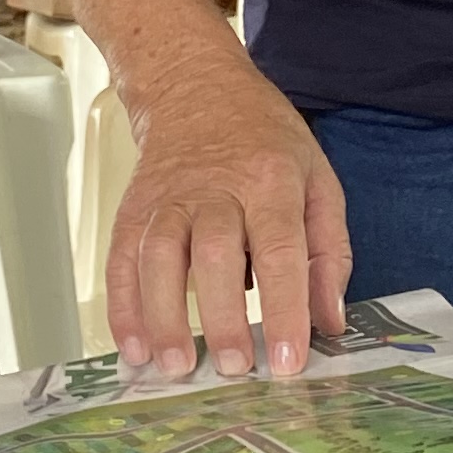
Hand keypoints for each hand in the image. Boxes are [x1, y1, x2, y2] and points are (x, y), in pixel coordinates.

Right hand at [109, 56, 347, 381]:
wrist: (196, 85)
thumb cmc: (263, 138)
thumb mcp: (317, 177)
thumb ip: (328, 251)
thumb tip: (330, 321)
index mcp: (272, 180)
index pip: (281, 250)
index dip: (286, 308)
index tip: (289, 359)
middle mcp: (217, 188)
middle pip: (215, 255)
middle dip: (222, 317)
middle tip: (235, 368)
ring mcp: (169, 197)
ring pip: (159, 258)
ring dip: (164, 317)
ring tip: (176, 367)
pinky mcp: (134, 208)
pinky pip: (121, 258)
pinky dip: (122, 306)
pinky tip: (133, 347)